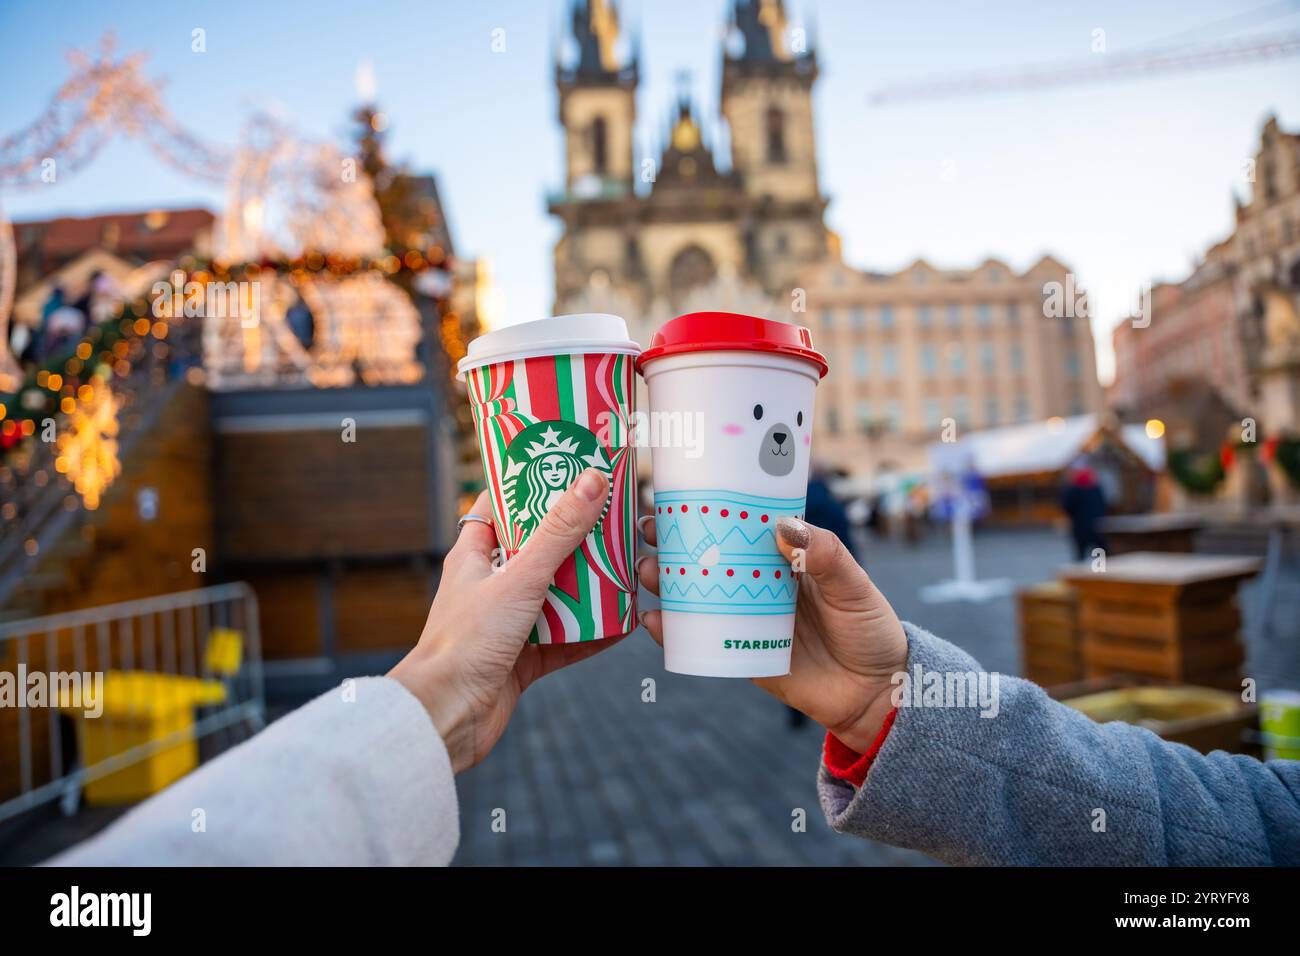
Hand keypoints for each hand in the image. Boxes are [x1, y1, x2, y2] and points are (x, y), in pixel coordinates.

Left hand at [390, 469, 622, 772]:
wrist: (446, 717)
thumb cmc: (465, 642)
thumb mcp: (520, 578)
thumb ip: (558, 532)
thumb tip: (592, 480)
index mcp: (475, 556)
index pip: (503, 505)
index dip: (533, 484)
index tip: (569, 466)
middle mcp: (490, 585)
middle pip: (540, 550)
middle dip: (577, 538)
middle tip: (615, 518)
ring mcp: (508, 623)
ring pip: (557, 595)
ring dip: (589, 586)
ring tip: (626, 566)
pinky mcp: (523, 659)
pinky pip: (566, 639)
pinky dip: (594, 633)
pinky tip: (623, 625)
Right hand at [637, 516, 907, 752]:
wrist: (877, 695)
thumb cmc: (871, 630)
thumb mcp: (854, 586)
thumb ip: (825, 555)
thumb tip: (782, 526)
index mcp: (782, 558)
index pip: (738, 525)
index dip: (706, 509)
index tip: (674, 495)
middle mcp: (756, 584)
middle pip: (706, 557)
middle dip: (671, 543)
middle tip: (647, 532)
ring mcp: (744, 619)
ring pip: (694, 595)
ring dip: (664, 582)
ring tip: (646, 572)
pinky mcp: (738, 654)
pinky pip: (698, 640)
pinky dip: (671, 631)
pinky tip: (652, 621)